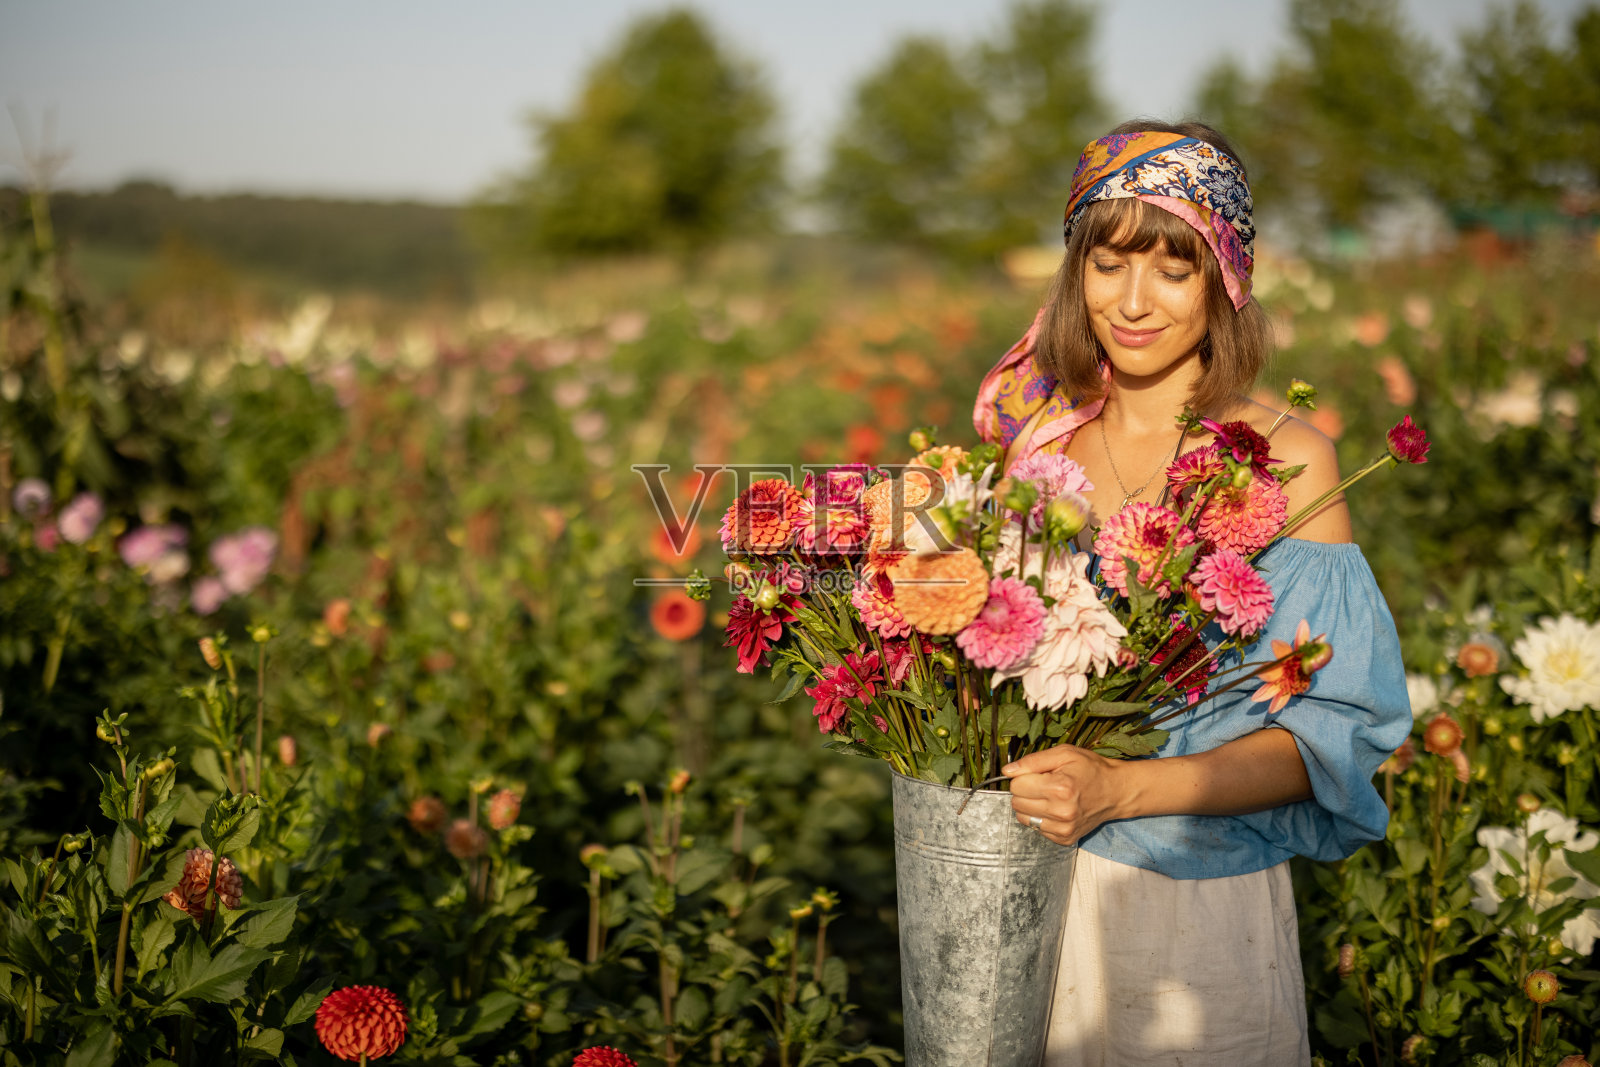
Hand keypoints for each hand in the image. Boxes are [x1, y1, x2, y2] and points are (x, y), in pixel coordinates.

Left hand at [1004, 745, 1126, 846]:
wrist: (1116, 792)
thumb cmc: (1091, 769)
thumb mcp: (1064, 754)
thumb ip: (1033, 761)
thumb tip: (1007, 771)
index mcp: (1059, 788)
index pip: (1016, 786)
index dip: (1024, 777)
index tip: (1038, 774)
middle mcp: (1061, 812)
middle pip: (1017, 803)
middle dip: (1025, 792)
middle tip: (1044, 785)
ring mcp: (1063, 829)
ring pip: (1024, 818)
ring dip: (1031, 806)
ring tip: (1049, 797)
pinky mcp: (1065, 839)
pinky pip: (1037, 829)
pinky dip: (1042, 818)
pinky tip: (1056, 809)